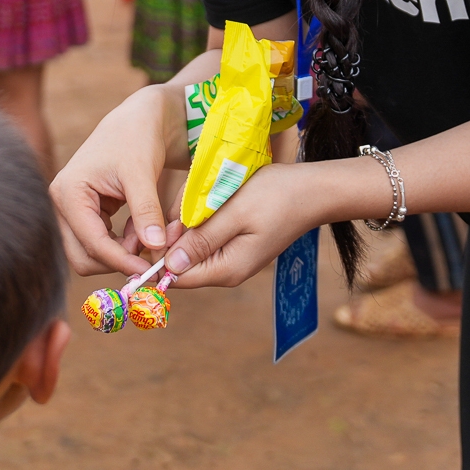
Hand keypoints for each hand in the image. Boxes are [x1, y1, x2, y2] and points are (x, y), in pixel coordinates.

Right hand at [49, 85, 187, 277]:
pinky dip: (122, 244)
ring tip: (148, 234)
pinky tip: (141, 229)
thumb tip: (155, 248)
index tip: (149, 270)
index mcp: (69, 193)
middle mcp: (62, 204)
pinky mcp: (84, 215)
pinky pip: (100, 244)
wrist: (137, 121)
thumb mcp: (142, 173)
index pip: (92, 243)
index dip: (121, 260)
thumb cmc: (137, 139)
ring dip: (121, 253)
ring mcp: (71, 211)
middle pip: (83, 257)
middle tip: (151, 252)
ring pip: (91, 254)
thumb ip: (146, 211)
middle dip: (117, 260)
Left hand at [158, 160, 365, 289]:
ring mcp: (230, 258)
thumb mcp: (235, 214)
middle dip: (175, 231)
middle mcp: (225, 271)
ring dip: (188, 219)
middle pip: (179, 260)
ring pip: (190, 244)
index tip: (162, 224)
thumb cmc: (276, 198)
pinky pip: (204, 234)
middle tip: (190, 200)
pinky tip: (215, 195)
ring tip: (207, 193)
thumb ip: (201, 240)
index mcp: (225, 270)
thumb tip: (169, 265)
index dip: (158, 256)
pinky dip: (202, 216)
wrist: (311, 191)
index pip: (175, 278)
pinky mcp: (233, 244)